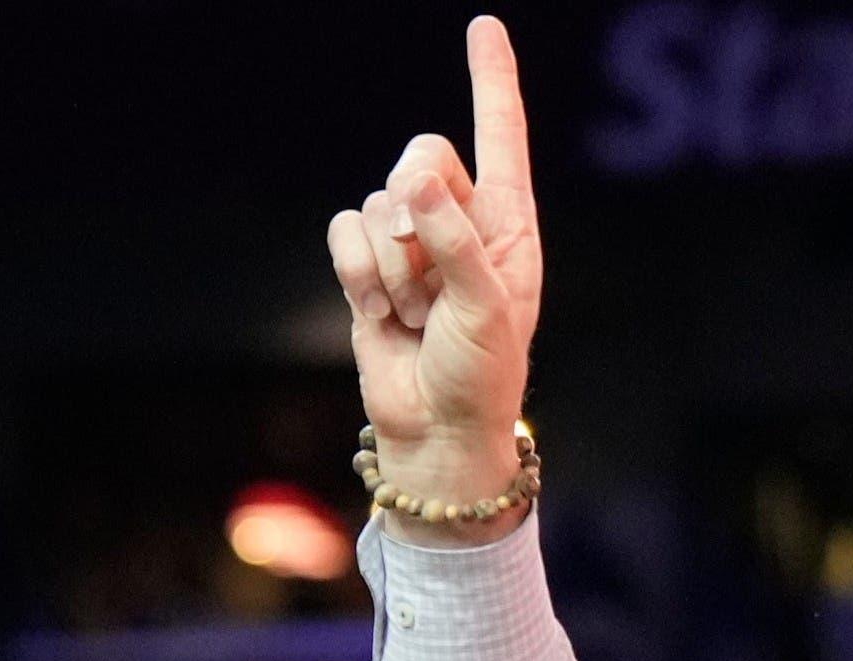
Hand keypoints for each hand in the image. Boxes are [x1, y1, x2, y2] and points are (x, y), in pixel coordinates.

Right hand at [325, 15, 542, 536]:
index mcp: (508, 222)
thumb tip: (416, 182)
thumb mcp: (486, 305)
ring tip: (418, 316)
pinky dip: (357, 274)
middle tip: (435, 281)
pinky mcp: (367, 264)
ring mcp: (411, 241)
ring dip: (393, 266)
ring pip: (377, 202)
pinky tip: (383, 316)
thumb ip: (454, 238)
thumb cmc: (483, 371)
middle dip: (420, 211)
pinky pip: (344, 230)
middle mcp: (460, 220)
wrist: (438, 428)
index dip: (491, 79)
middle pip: (420, 156)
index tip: (485, 24)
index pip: (500, 134)